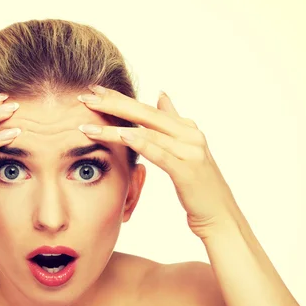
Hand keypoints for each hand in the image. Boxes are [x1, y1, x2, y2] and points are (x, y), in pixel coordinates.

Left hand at [76, 85, 237, 238]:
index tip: (93, 89)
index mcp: (185, 128)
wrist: (220, 215)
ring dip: (114, 128)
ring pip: (147, 133)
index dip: (119, 97)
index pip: (146, 108)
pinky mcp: (188, 170)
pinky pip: (160, 154)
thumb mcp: (185, 149)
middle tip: (85, 96)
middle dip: (113, 104)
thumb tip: (161, 95)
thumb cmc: (198, 186)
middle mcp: (189, 134)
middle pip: (145, 114)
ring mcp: (190, 151)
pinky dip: (141, 143)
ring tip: (87, 126)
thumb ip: (173, 121)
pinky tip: (121, 135)